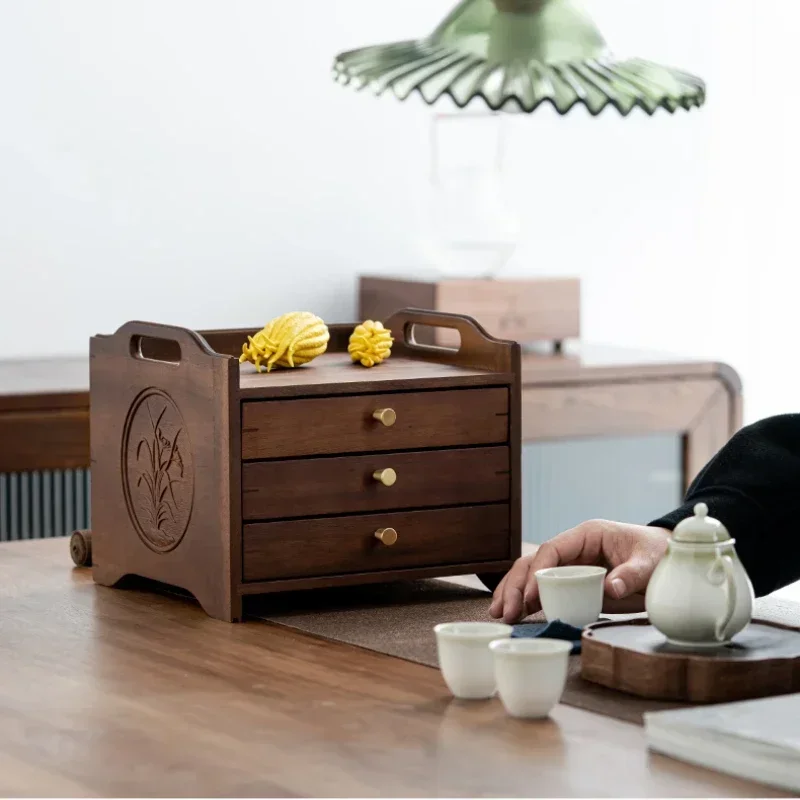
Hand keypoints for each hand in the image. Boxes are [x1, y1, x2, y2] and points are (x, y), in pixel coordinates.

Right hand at [489, 520, 670, 622]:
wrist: (667, 559)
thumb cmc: (658, 553)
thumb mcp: (649, 562)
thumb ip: (631, 574)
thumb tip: (610, 588)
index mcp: (587, 535)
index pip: (551, 549)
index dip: (536, 572)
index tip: (528, 597)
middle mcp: (573, 548)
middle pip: (533, 562)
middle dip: (515, 586)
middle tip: (504, 611)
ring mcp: (570, 565)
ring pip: (531, 575)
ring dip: (513, 594)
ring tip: (499, 615)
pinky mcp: (573, 582)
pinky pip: (544, 589)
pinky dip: (526, 602)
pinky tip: (514, 616)